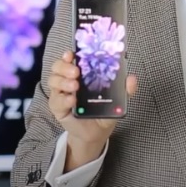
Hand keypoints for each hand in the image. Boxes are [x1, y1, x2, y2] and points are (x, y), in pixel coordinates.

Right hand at [47, 51, 137, 169]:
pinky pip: (56, 101)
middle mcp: (68, 80)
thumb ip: (124, 90)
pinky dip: (63, 99)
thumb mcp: (116, 100)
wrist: (95, 133)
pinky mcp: (58, 108)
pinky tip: (72, 101)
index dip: (68, 55)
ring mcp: (61, 94)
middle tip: (76, 72)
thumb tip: (132, 79)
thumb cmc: (103, 111)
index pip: (70, 59)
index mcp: (81, 74)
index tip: (72, 53)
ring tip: (75, 87)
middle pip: (58, 67)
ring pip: (53, 81)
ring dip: (63, 82)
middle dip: (65, 67)